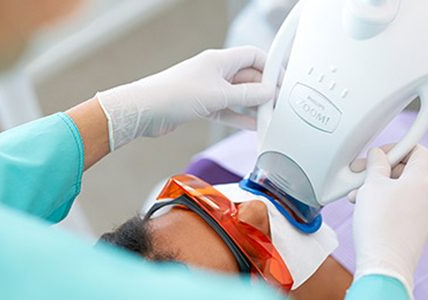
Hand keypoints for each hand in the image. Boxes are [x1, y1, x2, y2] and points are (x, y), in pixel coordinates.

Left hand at [97, 46, 274, 149]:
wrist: (145, 111)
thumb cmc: (175, 94)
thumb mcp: (218, 95)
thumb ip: (246, 96)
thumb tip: (268, 93)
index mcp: (220, 60)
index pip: (254, 56)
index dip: (270, 68)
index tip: (282, 83)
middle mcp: (215, 72)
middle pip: (248, 77)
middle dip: (263, 91)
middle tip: (277, 105)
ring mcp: (208, 89)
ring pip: (238, 96)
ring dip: (252, 107)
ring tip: (268, 118)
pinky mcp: (201, 105)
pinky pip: (227, 110)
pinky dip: (239, 117)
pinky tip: (251, 126)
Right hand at [351, 146, 427, 296]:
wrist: (384, 265)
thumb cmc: (379, 225)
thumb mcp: (372, 185)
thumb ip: (377, 165)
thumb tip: (379, 155)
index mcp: (420, 182)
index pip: (419, 151)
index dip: (399, 148)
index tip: (380, 154)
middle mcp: (427, 198)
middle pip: (407, 172)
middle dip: (382, 171)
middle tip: (362, 176)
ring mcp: (423, 217)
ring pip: (401, 192)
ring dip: (379, 189)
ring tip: (358, 198)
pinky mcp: (415, 232)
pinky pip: (401, 210)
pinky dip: (385, 206)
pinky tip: (367, 213)